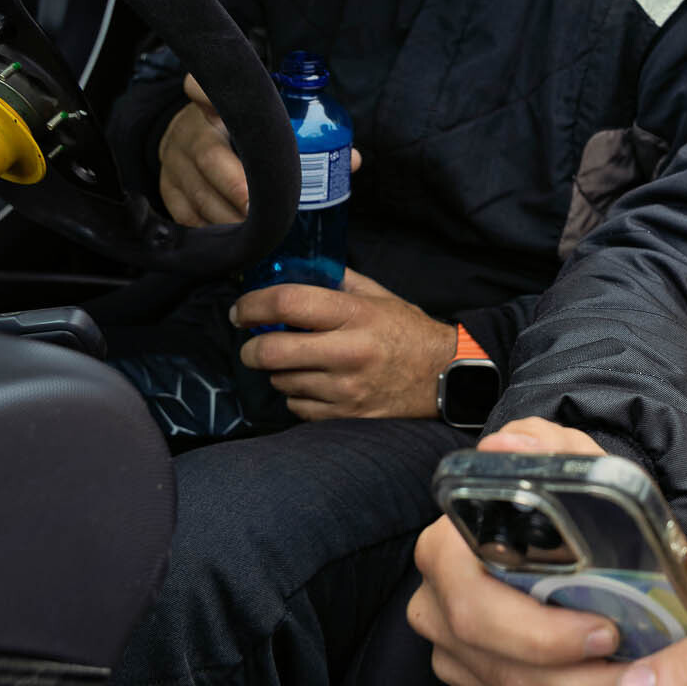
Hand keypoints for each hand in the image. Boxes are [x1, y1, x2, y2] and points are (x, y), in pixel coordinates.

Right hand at [158, 73, 361, 226]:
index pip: (202, 87)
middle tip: (260, 207)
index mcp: (217, 105)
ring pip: (199, 190)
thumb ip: (306, 135)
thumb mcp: (265, 123)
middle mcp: (191, 129)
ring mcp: (175, 161)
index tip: (220, 105)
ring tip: (258, 232)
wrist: (190, 142)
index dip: (208, 94)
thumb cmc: (242, 135)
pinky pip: (186, 215)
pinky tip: (233, 240)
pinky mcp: (167, 190)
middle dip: (236, 183)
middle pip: (208, 154)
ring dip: (228, 215)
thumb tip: (352, 161)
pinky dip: (211, 229)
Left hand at [232, 268, 452, 417]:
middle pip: (273, 350)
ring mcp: (346, 388)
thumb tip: (295, 270)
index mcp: (356, 314)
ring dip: (277, 372)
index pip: (288, 303)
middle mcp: (349, 351)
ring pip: (282, 381)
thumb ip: (338, 281)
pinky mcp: (346, 415)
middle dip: (251, 348)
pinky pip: (297, 407)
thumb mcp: (379, 296)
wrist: (444, 376)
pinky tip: (312, 384)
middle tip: (252, 344)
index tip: (242, 311)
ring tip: (294, 363)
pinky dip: (296, 396)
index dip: (253, 305)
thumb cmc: (407, 331)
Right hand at [410, 421, 686, 685]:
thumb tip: (510, 445)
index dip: (540, 634)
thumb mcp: (564, 458)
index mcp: (447, 554)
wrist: (563, 531)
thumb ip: (544, 448)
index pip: (477, 611)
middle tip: (653, 682)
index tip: (606, 630)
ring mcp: (463, 663)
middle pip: (507, 675)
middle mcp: (442, 613)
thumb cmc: (561, 498)